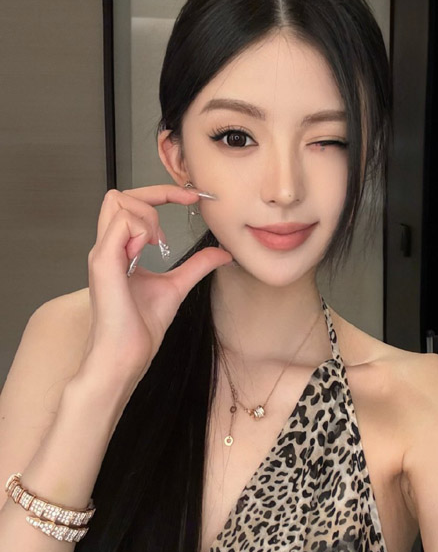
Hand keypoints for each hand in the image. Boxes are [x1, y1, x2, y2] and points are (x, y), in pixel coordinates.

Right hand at [78, 185, 231, 388]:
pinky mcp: (103, 263)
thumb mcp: (177, 287)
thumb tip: (221, 253)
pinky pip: (121, 223)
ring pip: (117, 201)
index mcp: (119, 250)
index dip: (162, 193)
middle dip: (154, 195)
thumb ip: (196, 266)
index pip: (130, 203)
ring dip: (147, 215)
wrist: (125, 358)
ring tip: (159, 245)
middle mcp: (107, 247)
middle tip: (177, 217)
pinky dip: (141, 229)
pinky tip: (149, 252)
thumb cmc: (139, 328)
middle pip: (119, 194)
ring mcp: (102, 253)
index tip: (191, 198)